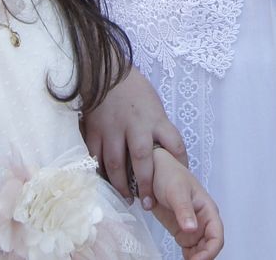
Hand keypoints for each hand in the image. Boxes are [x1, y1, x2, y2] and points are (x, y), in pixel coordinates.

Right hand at [80, 68, 186, 210]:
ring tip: (127, 198)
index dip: (180, 163)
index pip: (175, 143)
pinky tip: (104, 183)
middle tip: (148, 204)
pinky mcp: (94, 130)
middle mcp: (135, 125)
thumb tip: (166, 154)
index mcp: (155, 118)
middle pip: (143, 160)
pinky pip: (96, 157)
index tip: (180, 178)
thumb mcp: (154, 105)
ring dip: (121, 185)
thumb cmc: (133, 89)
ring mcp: (113, 129)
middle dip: (146, 184)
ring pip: (116, 164)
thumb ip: (158, 128)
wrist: (105, 70)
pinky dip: (100, 173)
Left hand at [147, 148, 223, 259]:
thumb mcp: (176, 191)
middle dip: (203, 257)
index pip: (217, 235)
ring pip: (201, 250)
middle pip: (210, 246)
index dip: (211, 251)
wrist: (152, 170)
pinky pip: (190, 249)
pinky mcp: (181, 231)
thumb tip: (192, 229)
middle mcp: (203, 220)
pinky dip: (188, 257)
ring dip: (196, 259)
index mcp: (208, 209)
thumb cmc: (169, 174)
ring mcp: (192, 227)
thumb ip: (184, 210)